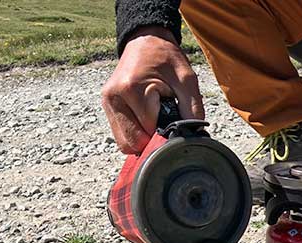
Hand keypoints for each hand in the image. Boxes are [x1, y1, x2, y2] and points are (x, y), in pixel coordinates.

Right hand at [101, 26, 204, 153]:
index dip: (165, 134)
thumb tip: (194, 135)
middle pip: (133, 143)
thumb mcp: (187, 79)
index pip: (149, 132)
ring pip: (125, 143)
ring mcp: (108, 103)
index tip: (175, 124)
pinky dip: (135, 135)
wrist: (145, 40)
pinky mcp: (107, 106)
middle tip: (165, 124)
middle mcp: (114, 97)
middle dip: (152, 140)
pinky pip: (120, 135)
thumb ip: (193, 108)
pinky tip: (146, 121)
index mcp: (132, 89)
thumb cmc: (166, 58)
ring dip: (143, 140)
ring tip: (155, 121)